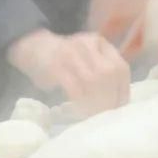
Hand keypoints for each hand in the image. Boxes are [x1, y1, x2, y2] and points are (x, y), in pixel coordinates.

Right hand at [7, 29, 129, 117]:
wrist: (34, 47)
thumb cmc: (65, 59)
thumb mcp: (87, 58)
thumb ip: (103, 71)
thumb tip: (119, 101)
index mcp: (99, 43)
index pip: (120, 68)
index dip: (123, 90)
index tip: (120, 107)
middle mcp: (87, 45)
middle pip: (109, 74)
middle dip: (110, 97)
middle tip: (107, 113)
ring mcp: (71, 53)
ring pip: (93, 80)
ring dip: (96, 101)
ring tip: (94, 114)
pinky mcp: (56, 65)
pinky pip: (74, 86)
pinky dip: (79, 101)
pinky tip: (80, 110)